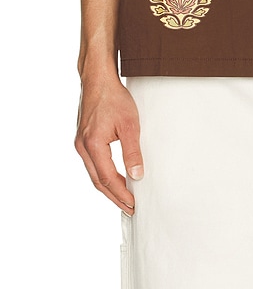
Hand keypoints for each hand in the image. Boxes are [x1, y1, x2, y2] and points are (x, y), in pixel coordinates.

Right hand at [74, 73, 143, 212]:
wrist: (98, 79)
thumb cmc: (114, 98)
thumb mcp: (130, 124)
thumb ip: (133, 151)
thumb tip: (137, 176)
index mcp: (93, 144)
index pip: (108, 178)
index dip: (121, 194)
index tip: (133, 204)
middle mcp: (82, 147)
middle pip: (98, 181)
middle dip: (114, 197)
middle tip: (129, 209)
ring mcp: (80, 143)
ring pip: (94, 174)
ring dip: (108, 187)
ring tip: (124, 199)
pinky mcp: (82, 139)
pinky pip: (93, 164)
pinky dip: (103, 175)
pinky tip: (114, 179)